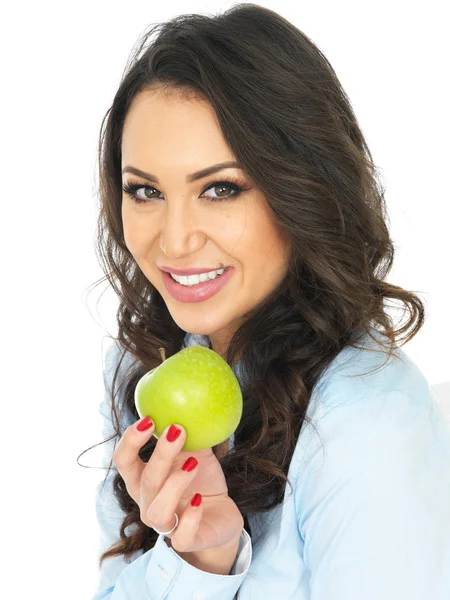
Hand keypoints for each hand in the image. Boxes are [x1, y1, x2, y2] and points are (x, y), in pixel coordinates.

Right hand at [112, 418, 243, 554]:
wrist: (221, 516)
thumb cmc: (202, 481)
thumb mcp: (196, 453)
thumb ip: (189, 433)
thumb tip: (191, 401)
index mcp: (143, 479)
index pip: (123, 460)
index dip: (131, 441)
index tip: (149, 419)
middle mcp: (148, 502)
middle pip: (144, 480)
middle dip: (160, 454)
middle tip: (177, 430)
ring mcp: (165, 524)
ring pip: (157, 510)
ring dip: (174, 484)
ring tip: (194, 463)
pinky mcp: (186, 540)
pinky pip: (181, 534)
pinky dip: (190, 517)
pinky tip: (199, 500)